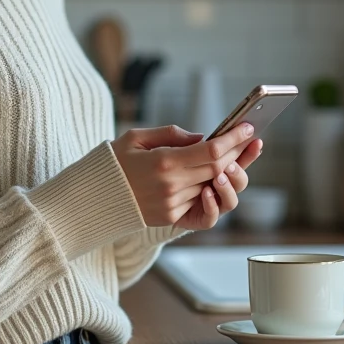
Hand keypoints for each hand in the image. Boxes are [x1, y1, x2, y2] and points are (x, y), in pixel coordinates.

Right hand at [111, 123, 257, 227]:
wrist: (95, 198)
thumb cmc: (115, 162)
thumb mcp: (137, 137)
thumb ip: (173, 135)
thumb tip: (202, 138)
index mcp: (164, 162)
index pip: (212, 150)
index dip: (234, 138)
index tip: (248, 127)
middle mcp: (172, 185)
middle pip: (218, 167)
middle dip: (237, 151)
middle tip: (248, 138)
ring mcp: (173, 204)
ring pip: (213, 185)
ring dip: (229, 171)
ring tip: (235, 157)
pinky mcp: (172, 217)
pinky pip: (203, 203)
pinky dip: (213, 189)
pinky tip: (218, 179)